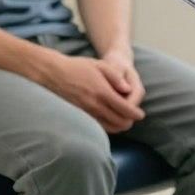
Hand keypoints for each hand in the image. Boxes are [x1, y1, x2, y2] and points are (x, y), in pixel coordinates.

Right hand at [31, 52, 145, 132]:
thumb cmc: (78, 67)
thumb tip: (128, 89)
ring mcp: (86, 113)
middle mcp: (95, 106)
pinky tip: (109, 120)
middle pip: (119, 123)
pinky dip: (107, 126)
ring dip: (119, 126)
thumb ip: (116, 78)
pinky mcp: (80, 116)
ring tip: (123, 120)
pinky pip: (98, 127)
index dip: (136, 114)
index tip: (141, 114)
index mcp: (103, 92)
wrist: (54, 73)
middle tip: (133, 117)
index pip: (125, 110)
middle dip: (129, 122)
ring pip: (109, 128)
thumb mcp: (100, 66)